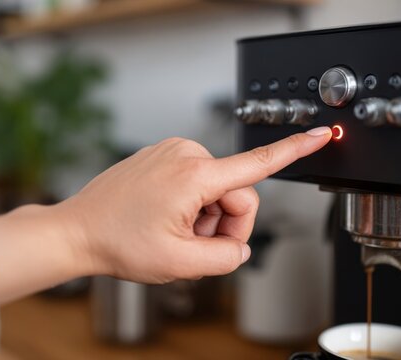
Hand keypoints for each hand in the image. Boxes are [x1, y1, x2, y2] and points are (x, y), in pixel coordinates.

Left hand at [0, 126, 331, 302]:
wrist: (78, 231)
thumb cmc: (118, 243)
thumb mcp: (180, 264)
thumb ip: (226, 258)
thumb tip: (240, 247)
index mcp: (194, 175)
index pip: (258, 164)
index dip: (296, 150)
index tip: (322, 134)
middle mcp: (186, 154)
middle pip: (237, 195)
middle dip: (224, 227)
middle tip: (195, 247)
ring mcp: (173, 153)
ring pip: (218, 192)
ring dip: (205, 219)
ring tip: (173, 233)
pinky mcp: (165, 157)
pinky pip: (197, 183)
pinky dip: (191, 207)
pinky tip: (165, 219)